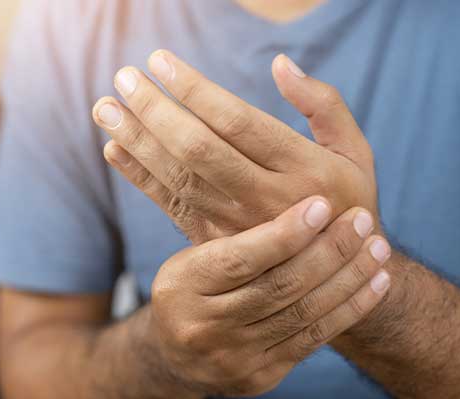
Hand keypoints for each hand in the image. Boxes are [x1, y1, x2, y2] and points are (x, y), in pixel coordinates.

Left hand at [93, 50, 377, 243]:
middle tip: (123, 77)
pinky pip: (171, 206)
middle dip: (156, 112)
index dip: (195, 90)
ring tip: (104, 108)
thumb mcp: (355, 151)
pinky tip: (114, 150)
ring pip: (178, 178)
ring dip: (137, 141)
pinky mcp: (215, 240)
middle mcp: (264, 199)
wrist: (331, 276)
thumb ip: (324, 105)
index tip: (159, 60)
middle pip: (198, 150)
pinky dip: (140, 178)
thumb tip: (280, 64)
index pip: (237, 123)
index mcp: (302, 170)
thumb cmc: (347, 201)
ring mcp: (236, 225)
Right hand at [142, 196, 390, 396]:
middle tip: (362, 219)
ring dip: (349, 279)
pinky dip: (349, 310)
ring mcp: (234, 357)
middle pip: (279, 287)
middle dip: (329, 251)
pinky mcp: (260, 377)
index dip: (285, 233)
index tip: (322, 203)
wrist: (177, 354)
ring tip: (378, 248)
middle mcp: (205, 326)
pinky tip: (376, 284)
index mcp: (183, 285)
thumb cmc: (190, 289)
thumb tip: (276, 178)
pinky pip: (311, 341)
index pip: (240, 258)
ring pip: (303, 314)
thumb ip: (229, 232)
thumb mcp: (191, 256)